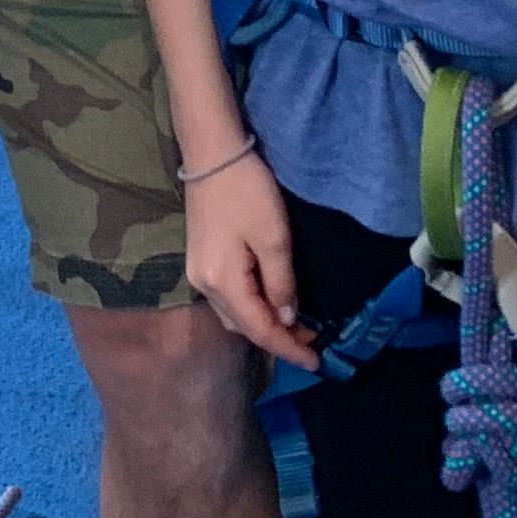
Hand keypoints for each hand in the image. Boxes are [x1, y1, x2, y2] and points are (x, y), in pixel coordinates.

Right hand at [184, 148, 320, 373]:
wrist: (212, 154)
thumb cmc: (247, 192)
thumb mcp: (274, 238)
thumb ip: (282, 283)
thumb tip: (288, 317)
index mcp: (222, 283)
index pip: (259, 329)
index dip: (288, 349)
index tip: (317, 363)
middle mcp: (204, 286)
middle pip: (243, 327)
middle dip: (277, 339)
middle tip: (313, 344)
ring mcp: (198, 273)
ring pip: (234, 315)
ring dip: (264, 325)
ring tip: (296, 328)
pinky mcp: (201, 261)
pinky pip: (228, 299)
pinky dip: (251, 308)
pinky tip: (271, 304)